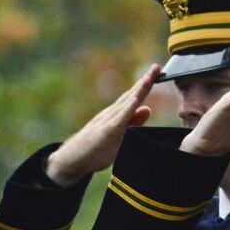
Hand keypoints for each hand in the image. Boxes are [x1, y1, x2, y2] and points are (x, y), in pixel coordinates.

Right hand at [44, 64, 160, 186]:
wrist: (71, 161)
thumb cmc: (96, 149)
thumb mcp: (120, 136)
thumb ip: (133, 123)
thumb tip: (148, 109)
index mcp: (117, 115)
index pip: (134, 97)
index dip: (146, 85)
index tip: (158, 72)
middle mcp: (111, 114)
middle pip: (131, 96)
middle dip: (144, 82)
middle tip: (156, 67)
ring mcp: (106, 122)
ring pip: (124, 104)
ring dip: (137, 91)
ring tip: (148, 79)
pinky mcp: (103, 133)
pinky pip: (117, 120)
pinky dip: (127, 110)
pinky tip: (135, 101)